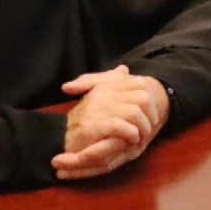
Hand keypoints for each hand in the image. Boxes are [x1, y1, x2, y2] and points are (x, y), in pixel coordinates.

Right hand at [52, 65, 171, 180]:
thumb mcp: (97, 97)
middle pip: (143, 97)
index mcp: (105, 86)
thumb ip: (110, 81)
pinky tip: (131, 140)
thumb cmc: (82, 118)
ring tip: (141, 136)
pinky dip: (131, 134)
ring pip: (135, 112)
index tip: (151, 113)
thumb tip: (124, 69)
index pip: (139, 84)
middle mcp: (103, 94)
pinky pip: (122, 126)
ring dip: (142, 127)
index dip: (150, 99)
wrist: (60, 135)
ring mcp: (98, 109)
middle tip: (150, 127)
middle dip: (151, 114)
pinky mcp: (94, 126)